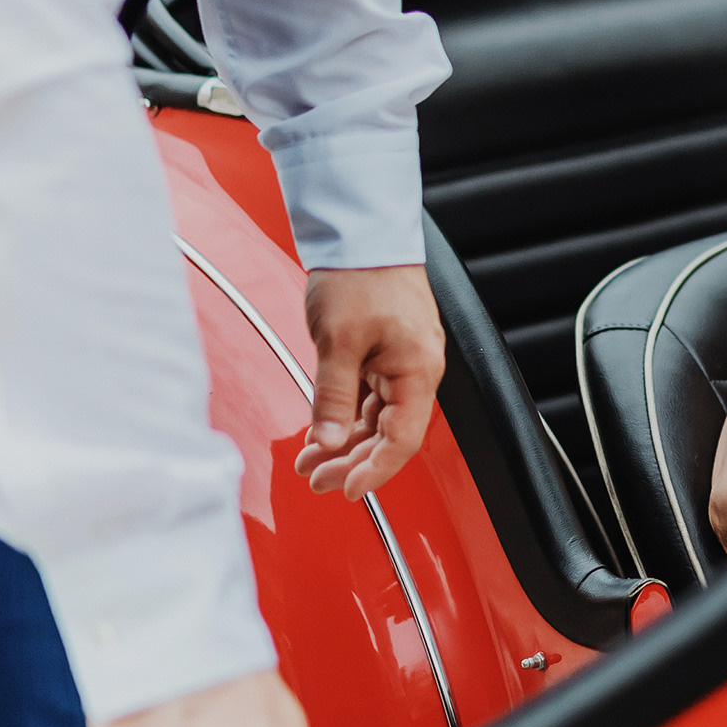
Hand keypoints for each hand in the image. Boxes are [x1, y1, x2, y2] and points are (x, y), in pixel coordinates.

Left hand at [297, 264, 443, 497]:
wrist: (362, 236)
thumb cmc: (361, 277)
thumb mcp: (338, 342)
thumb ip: (332, 397)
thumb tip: (326, 442)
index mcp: (418, 371)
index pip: (402, 440)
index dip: (375, 471)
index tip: (346, 491)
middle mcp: (416, 370)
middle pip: (389, 434)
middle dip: (352, 462)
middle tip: (315, 481)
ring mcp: (401, 362)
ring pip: (376, 418)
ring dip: (343, 443)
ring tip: (309, 462)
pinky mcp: (385, 353)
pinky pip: (368, 398)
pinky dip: (343, 417)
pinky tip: (319, 432)